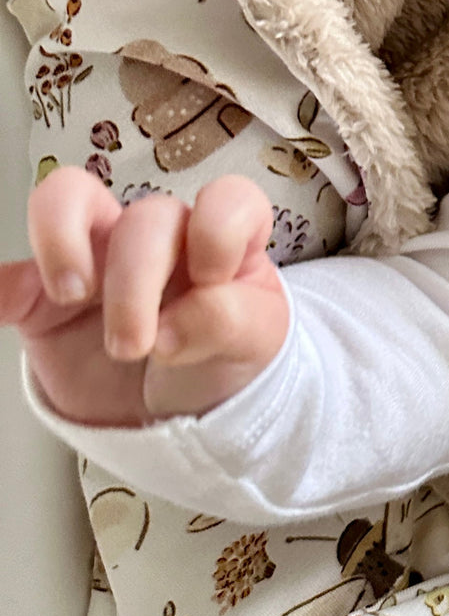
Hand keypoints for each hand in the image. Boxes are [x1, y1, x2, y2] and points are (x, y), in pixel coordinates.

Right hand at [0, 169, 288, 425]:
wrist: (175, 416)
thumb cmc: (224, 361)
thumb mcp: (255, 345)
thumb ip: (231, 322)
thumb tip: (177, 324)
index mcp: (223, 242)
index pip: (227, 199)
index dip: (218, 227)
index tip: (209, 277)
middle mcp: (163, 239)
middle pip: (144, 217)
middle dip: (136, 281)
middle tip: (134, 345)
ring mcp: (100, 259)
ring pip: (69, 199)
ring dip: (62, 240)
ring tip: (71, 297)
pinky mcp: (45, 299)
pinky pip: (11, 276)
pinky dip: (1, 285)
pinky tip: (4, 304)